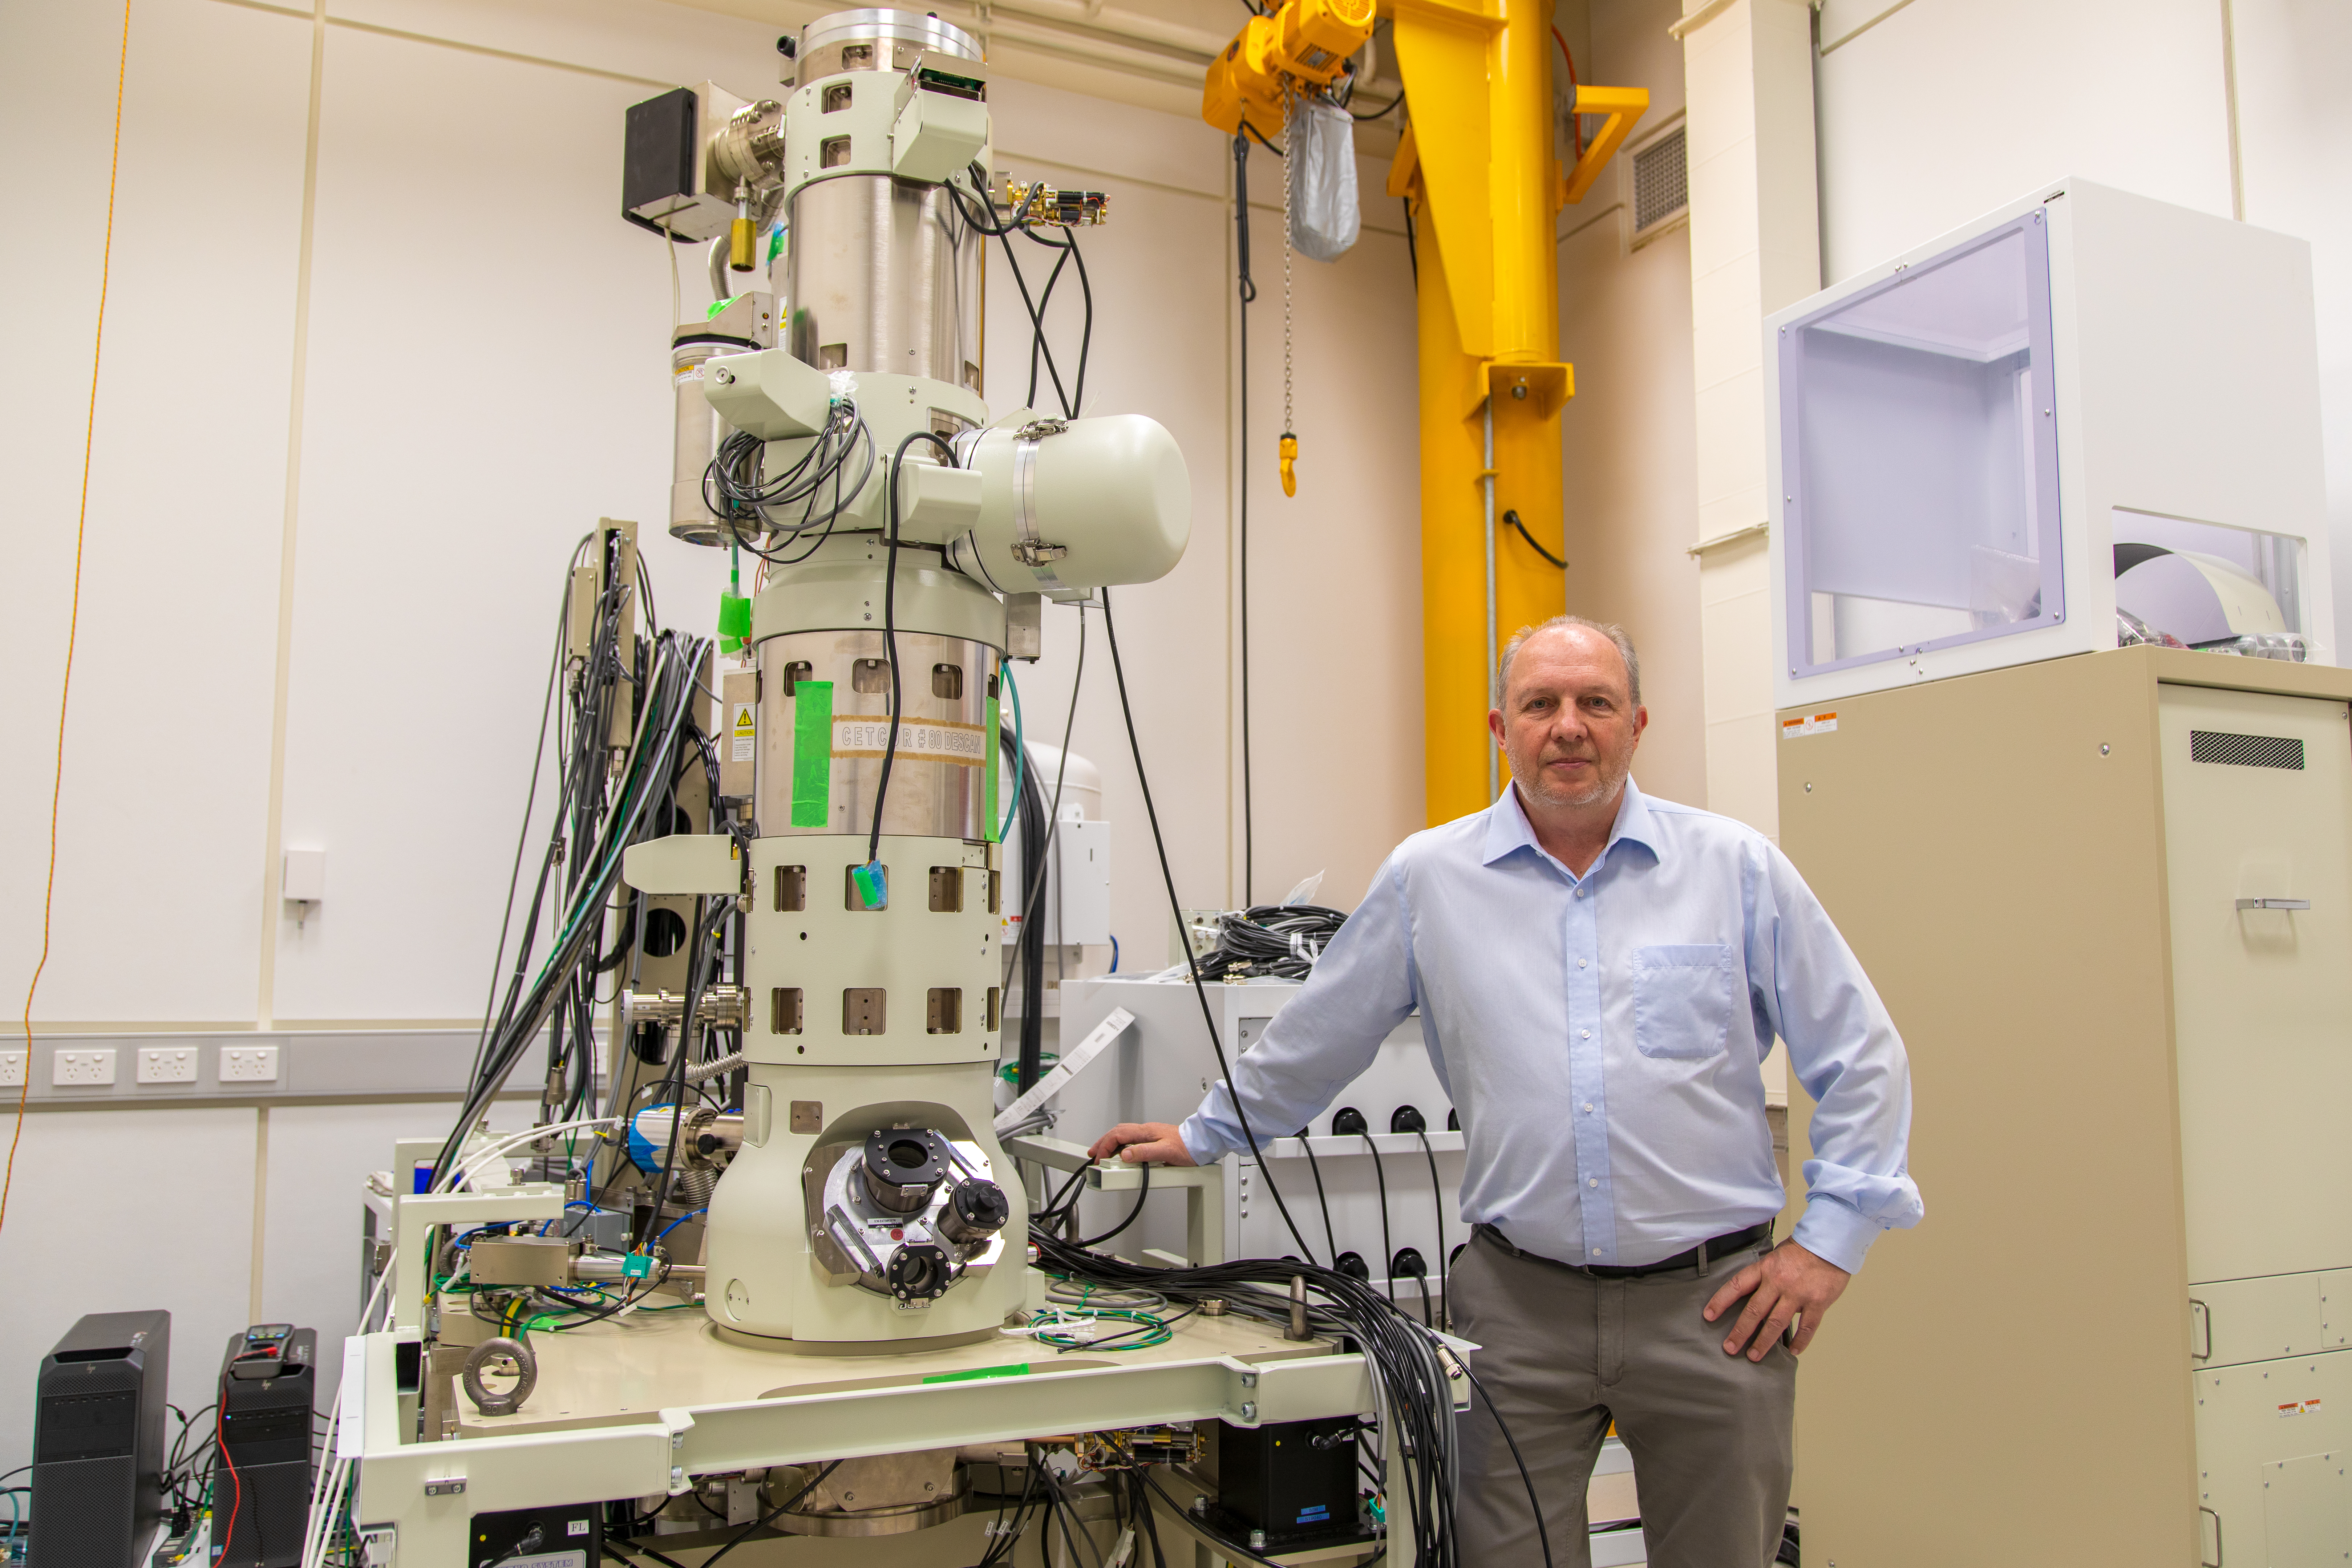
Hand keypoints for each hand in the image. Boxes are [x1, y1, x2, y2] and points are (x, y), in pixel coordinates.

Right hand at [1086, 1122, 1197, 1166]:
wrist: (1200, 1144)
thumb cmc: (1186, 1147)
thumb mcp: (1165, 1152)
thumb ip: (1144, 1153)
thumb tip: (1125, 1154)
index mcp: (1146, 1132)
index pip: (1118, 1135)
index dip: (1105, 1146)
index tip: (1099, 1158)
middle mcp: (1145, 1131)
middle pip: (1117, 1133)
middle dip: (1102, 1143)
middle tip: (1093, 1154)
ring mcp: (1148, 1136)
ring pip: (1123, 1136)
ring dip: (1110, 1144)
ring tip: (1102, 1155)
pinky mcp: (1152, 1142)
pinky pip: (1131, 1141)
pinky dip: (1120, 1147)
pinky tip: (1121, 1155)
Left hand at [1703, 1241, 1849, 1359]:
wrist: (1830, 1244)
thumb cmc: (1802, 1251)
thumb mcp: (1775, 1257)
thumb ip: (1764, 1276)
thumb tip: (1751, 1295)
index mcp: (1765, 1269)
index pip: (1737, 1285)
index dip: (1721, 1301)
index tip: (1709, 1315)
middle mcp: (1778, 1282)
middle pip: (1754, 1310)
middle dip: (1740, 1331)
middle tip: (1730, 1347)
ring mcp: (1798, 1294)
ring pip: (1776, 1323)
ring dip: (1764, 1342)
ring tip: (1754, 1356)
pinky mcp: (1817, 1302)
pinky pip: (1806, 1326)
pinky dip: (1800, 1341)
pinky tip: (1793, 1351)